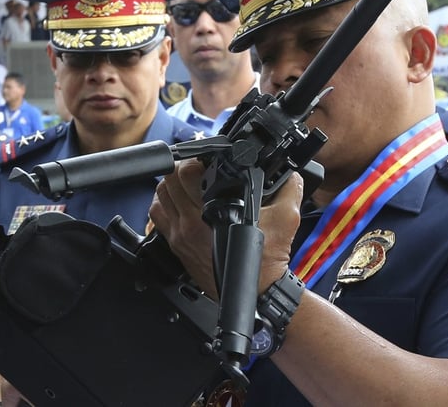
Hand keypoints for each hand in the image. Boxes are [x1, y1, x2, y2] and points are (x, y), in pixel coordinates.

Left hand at [149, 160, 302, 296]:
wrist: (260, 291)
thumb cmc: (268, 259)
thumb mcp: (287, 217)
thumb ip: (289, 188)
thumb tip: (290, 172)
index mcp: (210, 214)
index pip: (186, 173)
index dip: (193, 158)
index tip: (204, 156)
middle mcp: (189, 225)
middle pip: (168, 181)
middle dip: (181, 167)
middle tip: (195, 165)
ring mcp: (179, 236)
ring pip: (159, 197)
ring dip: (169, 184)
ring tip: (186, 180)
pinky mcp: (176, 246)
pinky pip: (158, 217)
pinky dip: (163, 204)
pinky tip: (178, 201)